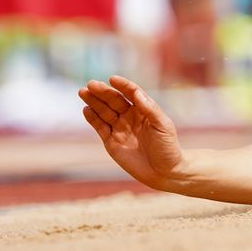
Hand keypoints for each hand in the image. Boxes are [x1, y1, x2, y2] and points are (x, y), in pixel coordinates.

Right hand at [80, 76, 186, 190]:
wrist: (163, 172)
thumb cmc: (167, 147)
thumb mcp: (162, 125)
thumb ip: (149, 109)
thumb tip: (136, 93)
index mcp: (144, 109)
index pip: (131, 93)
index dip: (122, 86)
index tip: (113, 79)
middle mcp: (130, 117)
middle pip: (114, 101)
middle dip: (102, 92)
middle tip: (91, 84)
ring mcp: (120, 129)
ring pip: (104, 112)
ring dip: (94, 102)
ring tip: (83, 92)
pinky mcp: (111, 142)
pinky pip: (100, 127)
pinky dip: (93, 119)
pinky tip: (86, 109)